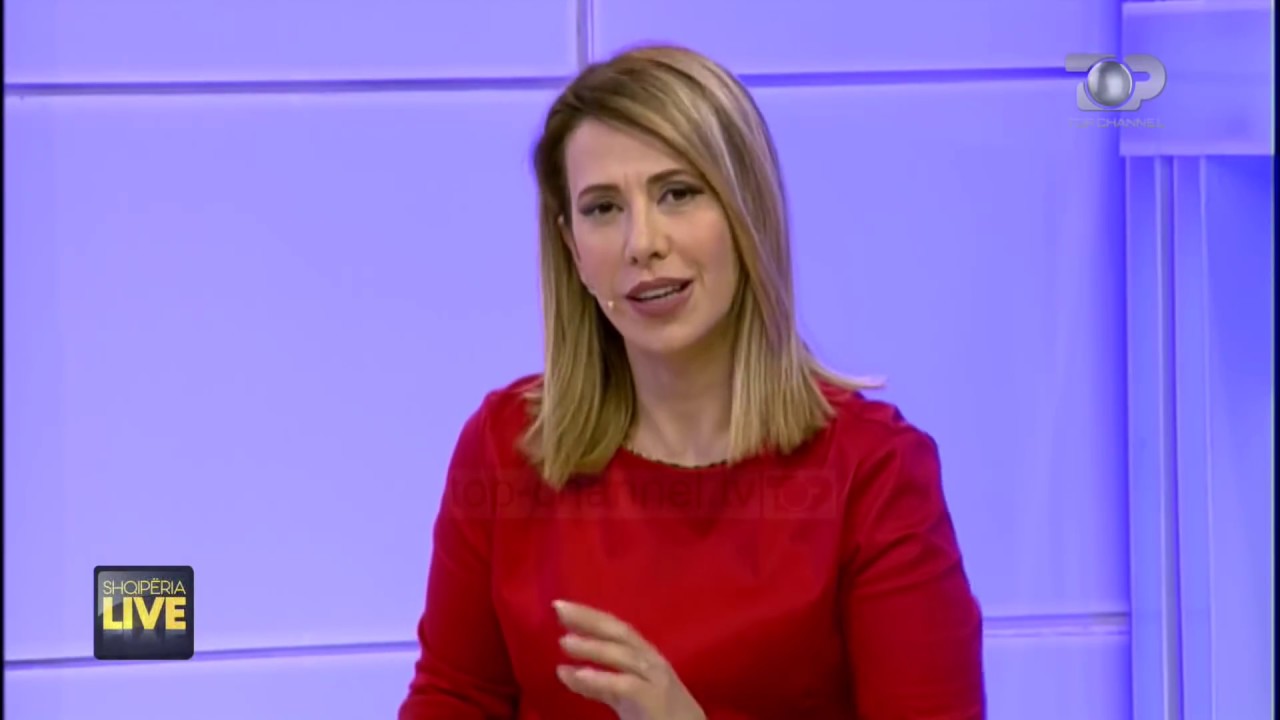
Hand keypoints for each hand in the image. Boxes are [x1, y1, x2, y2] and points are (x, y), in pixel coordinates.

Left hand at [553, 600, 706, 719]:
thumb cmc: (659, 714)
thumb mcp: (625, 695)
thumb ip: (598, 684)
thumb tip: (563, 670)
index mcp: (644, 656)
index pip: (615, 628)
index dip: (589, 614)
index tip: (561, 605)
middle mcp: (652, 661)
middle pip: (620, 633)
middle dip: (589, 618)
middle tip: (558, 608)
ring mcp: (657, 679)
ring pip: (624, 655)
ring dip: (593, 647)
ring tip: (564, 642)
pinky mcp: (656, 700)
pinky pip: (627, 685)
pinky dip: (602, 678)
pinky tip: (579, 675)